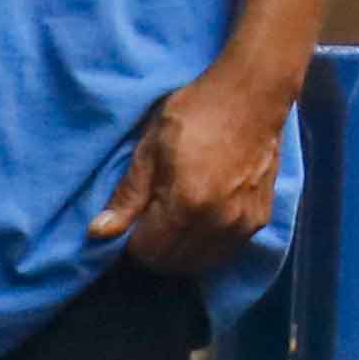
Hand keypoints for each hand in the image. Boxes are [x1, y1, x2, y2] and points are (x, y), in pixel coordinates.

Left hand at [94, 65, 292, 277]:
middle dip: (155, 248)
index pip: (146, 252)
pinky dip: (206, 245)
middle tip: (151, 219)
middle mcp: (218, 222)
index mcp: (186, 203)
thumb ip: (128, 195)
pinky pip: (224, 252)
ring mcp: (243, 224)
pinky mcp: (259, 220)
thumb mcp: (150, 147)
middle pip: (173, 263)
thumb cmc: (196, 113)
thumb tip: (99, 232)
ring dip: (181, 250)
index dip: (132, 239)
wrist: (252, 95)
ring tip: (176, 218)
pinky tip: (201, 218)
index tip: (133, 218)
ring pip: (200, 264)